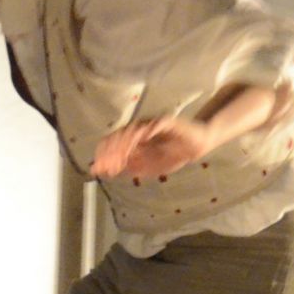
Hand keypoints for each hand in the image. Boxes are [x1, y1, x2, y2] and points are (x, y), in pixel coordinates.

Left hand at [90, 116, 212, 178]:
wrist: (195, 145)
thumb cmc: (171, 155)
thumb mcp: (147, 167)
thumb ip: (128, 167)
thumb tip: (103, 171)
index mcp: (131, 138)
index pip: (112, 142)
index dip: (103, 156)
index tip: (98, 170)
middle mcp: (138, 128)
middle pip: (119, 135)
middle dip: (111, 152)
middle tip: (107, 167)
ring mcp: (152, 124)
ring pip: (134, 130)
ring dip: (126, 144)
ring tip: (121, 157)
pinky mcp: (167, 122)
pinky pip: (156, 124)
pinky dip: (148, 130)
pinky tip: (143, 139)